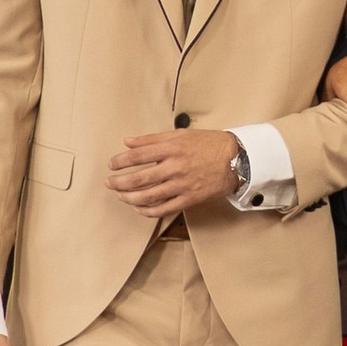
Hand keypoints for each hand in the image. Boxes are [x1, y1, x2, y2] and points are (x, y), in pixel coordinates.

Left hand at [108, 128, 244, 217]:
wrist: (237, 160)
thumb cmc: (208, 144)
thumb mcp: (181, 134)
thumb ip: (153, 138)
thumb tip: (128, 141)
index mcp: (172, 147)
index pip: (137, 155)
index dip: (120, 161)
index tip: (112, 164)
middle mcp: (175, 167)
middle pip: (139, 178)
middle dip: (119, 182)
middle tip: (109, 183)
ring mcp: (182, 185)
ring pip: (148, 196)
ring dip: (129, 197)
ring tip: (120, 195)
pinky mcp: (189, 199)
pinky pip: (164, 208)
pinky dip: (148, 210)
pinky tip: (138, 207)